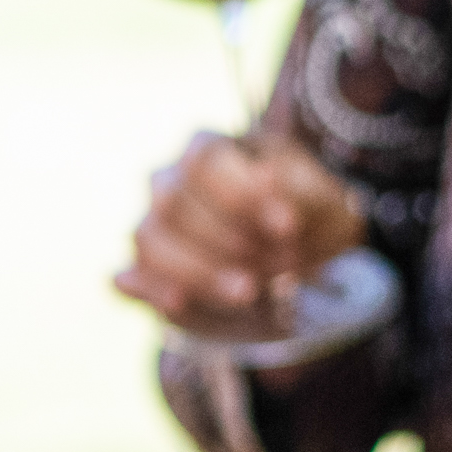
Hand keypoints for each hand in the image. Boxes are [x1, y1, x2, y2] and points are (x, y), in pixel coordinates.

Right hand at [116, 130, 362, 333]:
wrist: (300, 262)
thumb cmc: (308, 218)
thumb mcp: (323, 200)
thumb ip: (300, 190)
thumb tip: (266, 175)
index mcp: (209, 149)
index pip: (204, 162)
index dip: (241, 194)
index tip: (287, 227)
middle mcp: (170, 180)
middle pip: (173, 203)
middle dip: (229, 240)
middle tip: (283, 265)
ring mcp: (153, 225)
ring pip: (150, 240)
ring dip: (199, 270)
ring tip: (249, 293)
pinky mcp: (147, 271)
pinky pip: (129, 277)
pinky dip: (149, 290)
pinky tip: (180, 303)